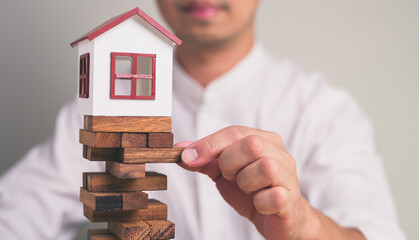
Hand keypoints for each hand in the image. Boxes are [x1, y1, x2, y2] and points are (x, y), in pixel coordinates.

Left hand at [176, 126, 312, 238]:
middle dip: (230, 162)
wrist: (278, 219)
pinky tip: (259, 204)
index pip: (235, 132)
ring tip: (246, 189)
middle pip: (251, 145)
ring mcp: (289, 176)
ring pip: (265, 168)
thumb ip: (205, 160)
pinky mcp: (291, 200)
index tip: (187, 156)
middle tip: (228, 176)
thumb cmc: (252, 191)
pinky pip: (274, 196)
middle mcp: (280, 154)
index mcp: (264, 140)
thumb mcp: (224, 173)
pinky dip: (259, 202)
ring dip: (245, 182)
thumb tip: (180, 150)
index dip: (209, 144)